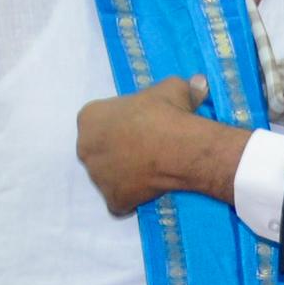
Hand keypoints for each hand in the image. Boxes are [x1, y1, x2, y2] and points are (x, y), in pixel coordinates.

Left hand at [74, 76, 237, 217]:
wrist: (180, 148)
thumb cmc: (168, 113)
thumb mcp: (172, 88)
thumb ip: (179, 87)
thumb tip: (198, 83)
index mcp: (89, 117)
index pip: (97, 121)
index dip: (118, 124)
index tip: (137, 126)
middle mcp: (85, 147)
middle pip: (97, 150)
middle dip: (114, 151)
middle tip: (141, 150)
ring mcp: (96, 177)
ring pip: (106, 177)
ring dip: (121, 175)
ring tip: (146, 170)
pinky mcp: (112, 199)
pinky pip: (118, 201)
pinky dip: (129, 199)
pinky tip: (145, 192)